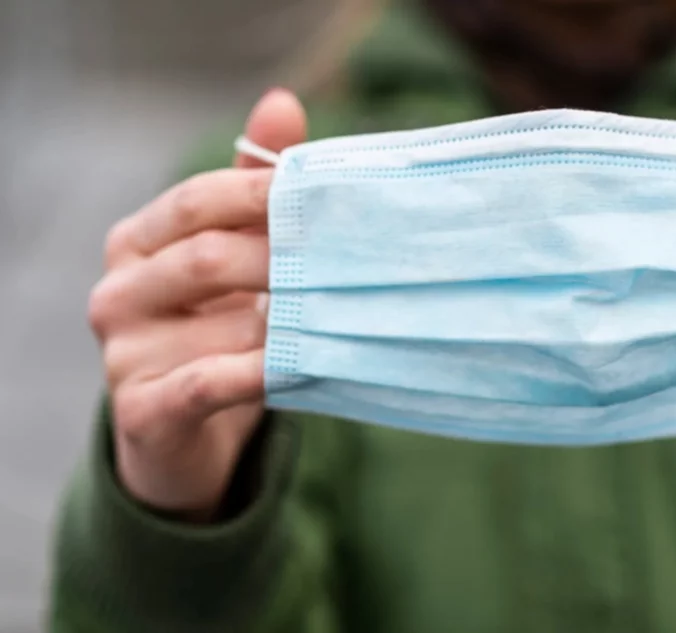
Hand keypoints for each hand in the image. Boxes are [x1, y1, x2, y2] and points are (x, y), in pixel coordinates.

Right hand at [88, 89, 306, 519]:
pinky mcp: (140, 411)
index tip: (328, 194)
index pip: (198, 199)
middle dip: (286, 260)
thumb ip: (253, 189)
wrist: (186, 436)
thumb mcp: (236, 258)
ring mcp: (122, 354)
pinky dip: (260, 374)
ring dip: (289, 324)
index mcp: (136, 243)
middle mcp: (117, 292)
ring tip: (344, 318)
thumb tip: (282, 101)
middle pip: (208, 257)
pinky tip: (300, 366)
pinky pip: (207, 384)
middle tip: (352, 262)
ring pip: (221, 326)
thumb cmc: (219, 332)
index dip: (264, 193)